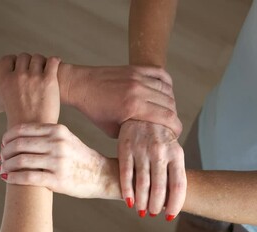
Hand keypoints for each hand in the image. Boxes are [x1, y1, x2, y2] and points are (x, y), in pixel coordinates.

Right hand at [0, 53, 60, 126]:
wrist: (34, 131)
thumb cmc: (22, 124)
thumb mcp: (8, 104)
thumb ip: (11, 91)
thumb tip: (15, 91)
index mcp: (5, 81)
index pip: (7, 59)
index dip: (14, 61)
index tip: (20, 66)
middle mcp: (18, 76)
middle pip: (24, 56)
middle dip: (30, 62)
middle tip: (36, 70)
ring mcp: (34, 77)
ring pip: (38, 57)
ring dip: (42, 62)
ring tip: (47, 69)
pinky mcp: (49, 80)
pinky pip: (52, 61)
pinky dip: (54, 61)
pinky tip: (55, 66)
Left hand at [0, 123, 119, 198]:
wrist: (100, 174)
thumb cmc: (77, 157)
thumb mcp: (65, 138)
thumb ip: (45, 135)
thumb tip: (16, 138)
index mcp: (57, 130)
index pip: (22, 129)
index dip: (7, 137)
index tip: (3, 144)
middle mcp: (57, 143)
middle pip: (19, 144)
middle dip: (4, 152)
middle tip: (0, 158)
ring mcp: (58, 161)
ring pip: (21, 160)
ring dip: (6, 165)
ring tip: (2, 169)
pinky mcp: (57, 179)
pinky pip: (28, 177)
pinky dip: (13, 178)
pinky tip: (8, 179)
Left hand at [63, 65, 181, 136]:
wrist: (80, 86)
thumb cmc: (94, 110)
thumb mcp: (112, 129)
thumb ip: (132, 132)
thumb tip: (148, 137)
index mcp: (132, 107)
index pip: (167, 117)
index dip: (176, 127)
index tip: (175, 133)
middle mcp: (138, 90)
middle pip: (170, 104)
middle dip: (173, 116)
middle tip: (169, 124)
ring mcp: (137, 77)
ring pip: (167, 89)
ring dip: (170, 101)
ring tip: (166, 110)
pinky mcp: (135, 68)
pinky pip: (160, 74)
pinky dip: (167, 83)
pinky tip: (165, 92)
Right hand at [118, 120, 185, 219]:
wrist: (142, 112)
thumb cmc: (160, 136)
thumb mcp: (172, 149)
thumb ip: (174, 171)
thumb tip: (174, 199)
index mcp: (176, 153)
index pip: (178, 185)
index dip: (174, 204)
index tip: (169, 216)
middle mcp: (160, 152)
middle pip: (160, 188)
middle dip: (156, 206)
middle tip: (153, 213)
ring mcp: (142, 150)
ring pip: (142, 184)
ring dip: (142, 202)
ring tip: (141, 211)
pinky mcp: (126, 148)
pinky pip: (126, 174)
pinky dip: (127, 191)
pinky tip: (128, 201)